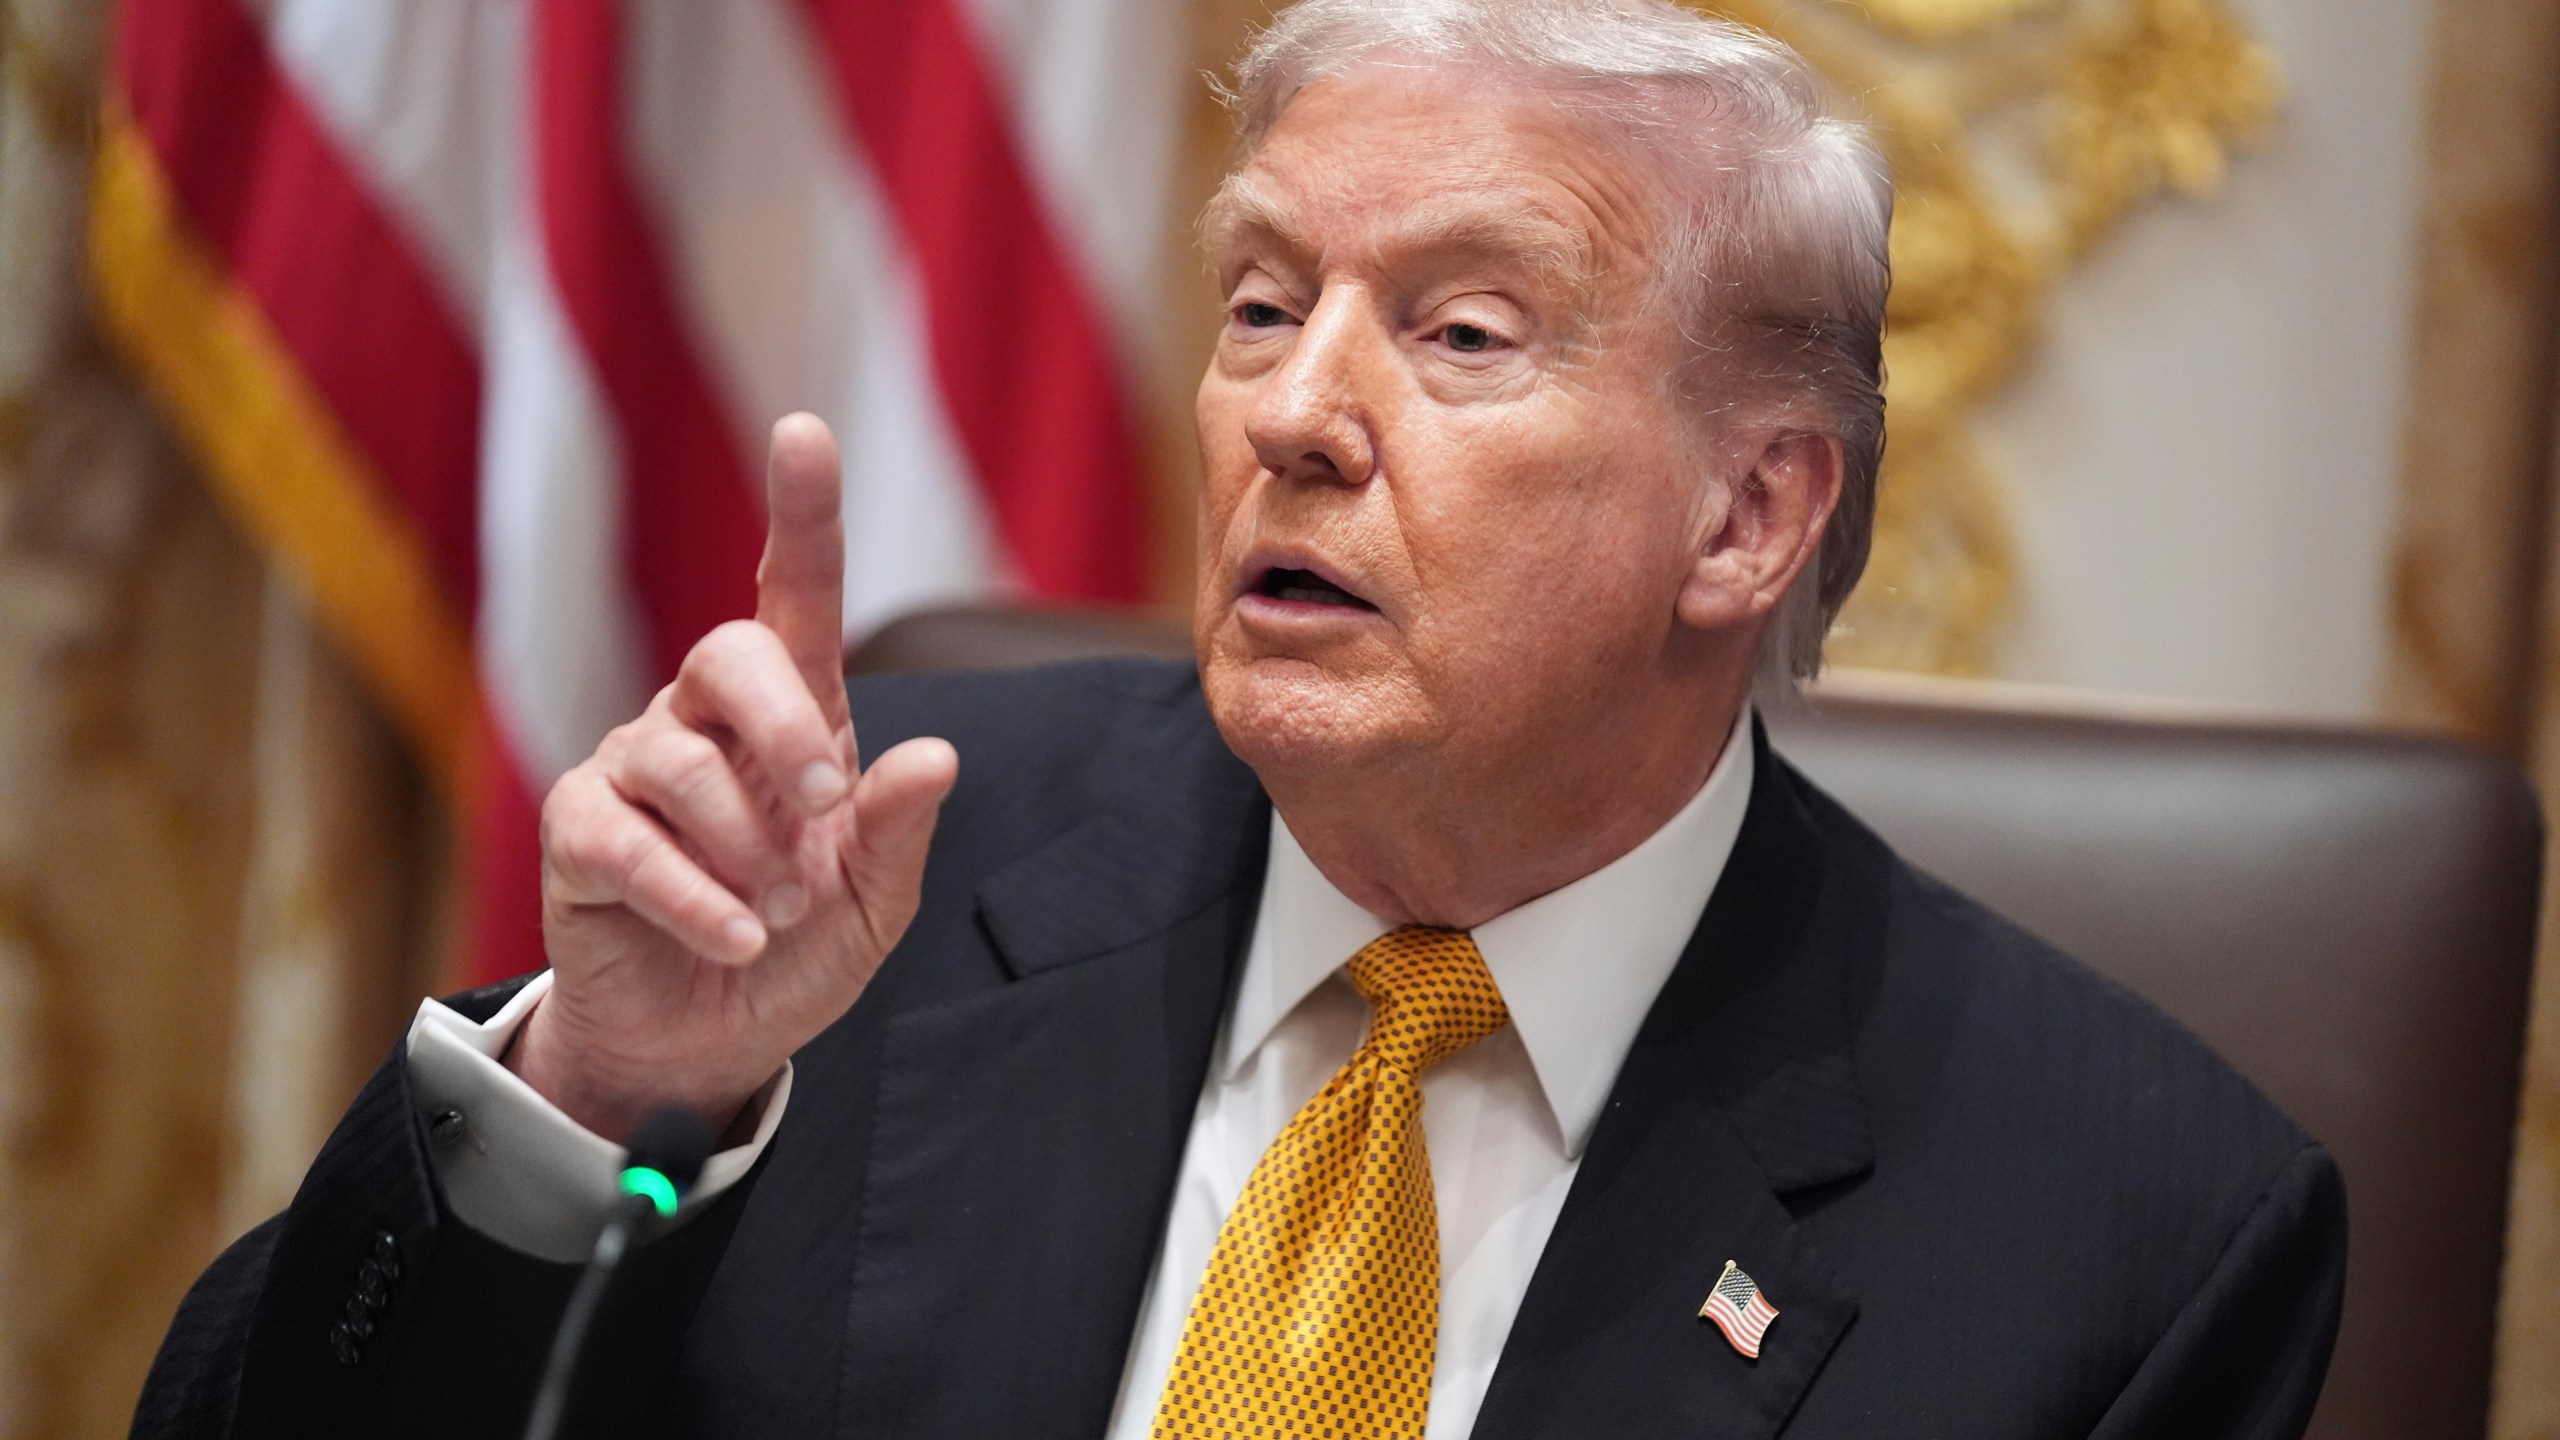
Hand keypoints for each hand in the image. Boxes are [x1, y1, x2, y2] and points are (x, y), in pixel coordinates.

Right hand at [510, 414, 958, 1141]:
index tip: (803, 432)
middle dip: (783, 728)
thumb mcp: (873, 903)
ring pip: (678, 758)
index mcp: (795, 717)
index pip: (795, 594)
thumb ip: (898, 832)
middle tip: (824, 813)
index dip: (801, 513)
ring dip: (747, 848)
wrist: (708, 1045)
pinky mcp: (578, 834)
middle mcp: (707, 720)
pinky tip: (736, 938)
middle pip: (728, 653)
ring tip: (778, 914)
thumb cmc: (796, 950)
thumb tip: (936, 755)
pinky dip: (694, 896)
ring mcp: (633, 769)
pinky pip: (625, 839)